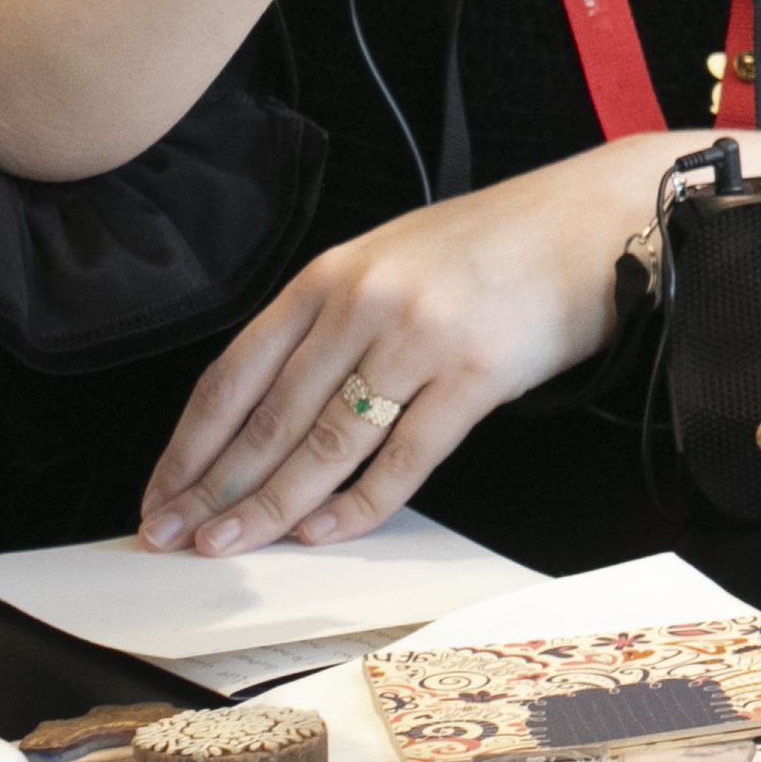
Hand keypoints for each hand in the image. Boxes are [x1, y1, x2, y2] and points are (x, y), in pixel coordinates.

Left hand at [137, 141, 650, 553]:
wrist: (598, 217)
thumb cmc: (500, 240)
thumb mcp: (393, 258)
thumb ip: (332, 320)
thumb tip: (272, 410)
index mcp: (331, 275)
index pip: (233, 375)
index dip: (188, 445)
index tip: (162, 492)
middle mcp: (366, 304)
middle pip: (270, 418)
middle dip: (215, 489)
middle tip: (175, 538)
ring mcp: (422, 339)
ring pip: (327, 443)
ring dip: (273, 505)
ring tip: (232, 545)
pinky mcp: (479, 374)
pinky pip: (406, 455)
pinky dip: (362, 503)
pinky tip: (328, 531)